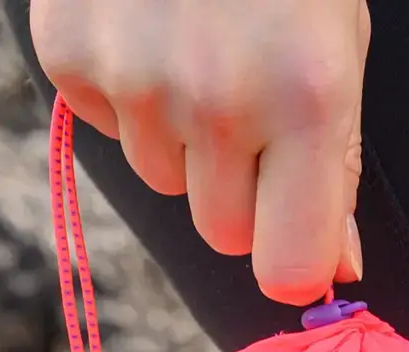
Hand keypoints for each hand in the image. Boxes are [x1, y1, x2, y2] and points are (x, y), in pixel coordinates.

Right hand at [31, 0, 368, 305]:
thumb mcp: (337, 45)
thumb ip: (335, 166)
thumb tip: (335, 270)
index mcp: (305, 97)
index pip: (287, 267)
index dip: (294, 260)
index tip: (297, 238)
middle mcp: (217, 98)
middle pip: (223, 233)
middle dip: (242, 191)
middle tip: (251, 105)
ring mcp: (134, 78)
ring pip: (164, 181)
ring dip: (184, 137)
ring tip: (199, 43)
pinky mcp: (70, 54)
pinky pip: (111, 131)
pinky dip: (131, 94)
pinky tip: (150, 24)